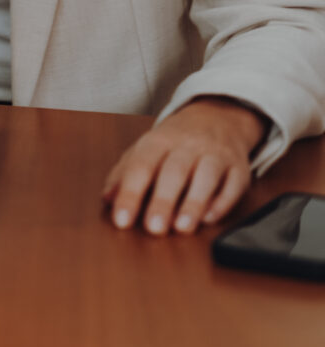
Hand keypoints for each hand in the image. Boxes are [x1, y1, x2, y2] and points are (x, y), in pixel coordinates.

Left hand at [101, 96, 267, 234]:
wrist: (216, 118)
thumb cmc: (174, 142)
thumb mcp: (143, 150)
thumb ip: (123, 174)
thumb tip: (108, 199)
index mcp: (158, 141)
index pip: (140, 166)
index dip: (130, 193)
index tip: (122, 220)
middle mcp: (188, 146)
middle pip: (174, 172)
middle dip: (163, 201)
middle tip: (154, 228)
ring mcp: (216, 155)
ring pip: (206, 177)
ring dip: (194, 203)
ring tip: (182, 228)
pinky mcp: (240, 168)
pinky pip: (234, 185)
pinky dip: (223, 203)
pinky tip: (210, 219)